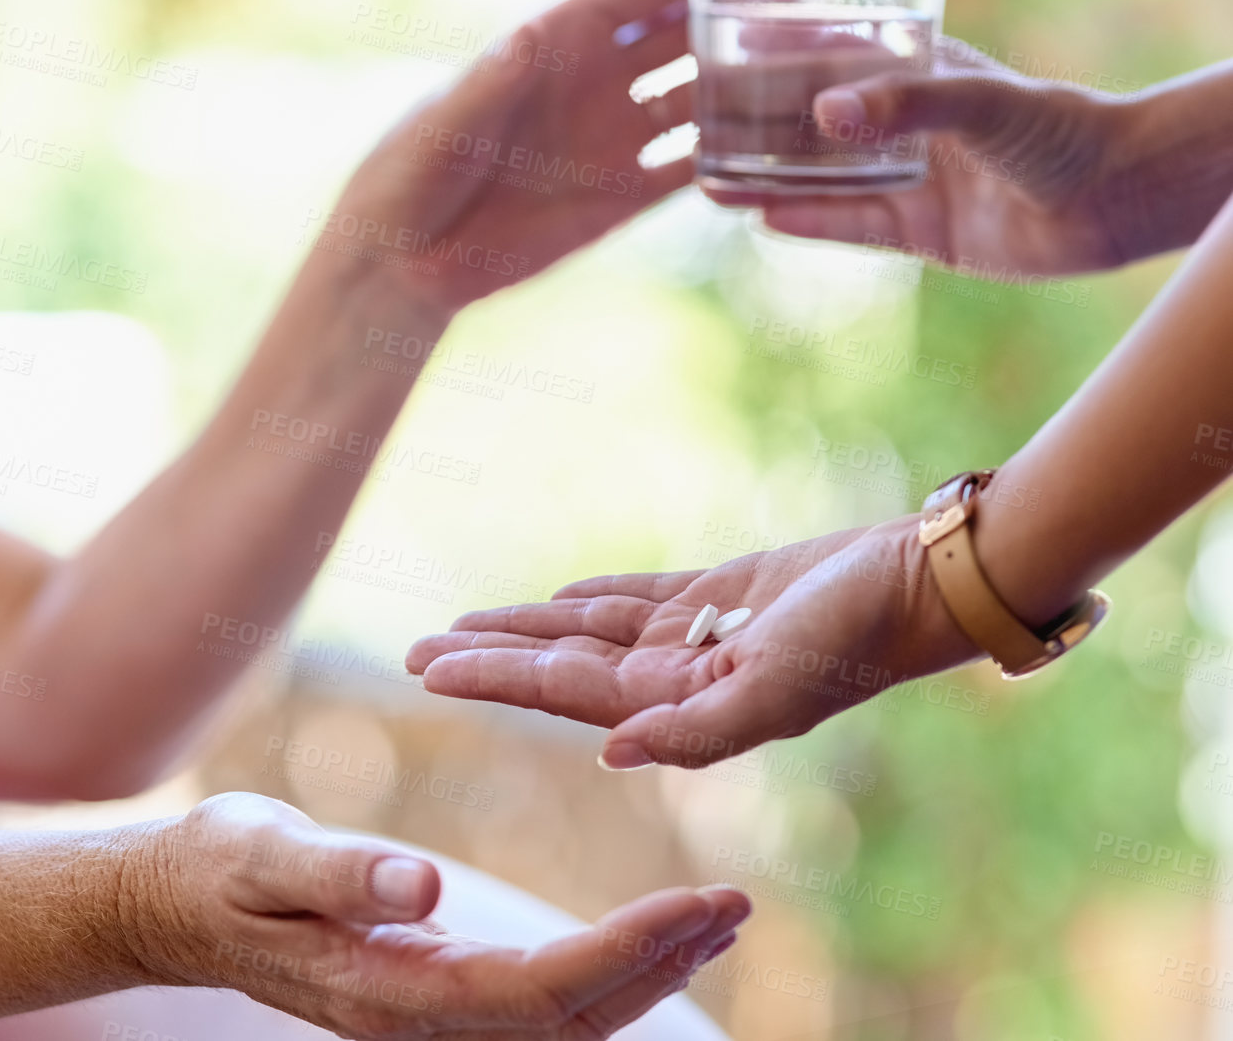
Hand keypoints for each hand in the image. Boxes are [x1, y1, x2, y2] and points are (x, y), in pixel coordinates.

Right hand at [129, 792, 749, 1037]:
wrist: (174, 906)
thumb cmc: (216, 871)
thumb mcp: (263, 854)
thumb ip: (339, 871)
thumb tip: (423, 887)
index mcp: (391, 988)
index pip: (536, 991)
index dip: (622, 955)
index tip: (692, 905)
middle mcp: (422, 1018)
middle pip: (571, 1019)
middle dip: (659, 967)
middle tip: (734, 905)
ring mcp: (429, 1015)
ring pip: (566, 1021)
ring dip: (646, 973)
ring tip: (715, 918)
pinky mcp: (434, 994)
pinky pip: (541, 1004)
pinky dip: (607, 972)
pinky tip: (645, 938)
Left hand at [327, 0, 796, 315]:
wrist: (405, 259)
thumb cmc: (409, 173)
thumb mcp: (445, 124)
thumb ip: (492, 83)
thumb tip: (531, 36)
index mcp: (558, 42)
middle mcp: (596, 80)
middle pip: (690, 30)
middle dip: (757, 5)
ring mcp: (613, 137)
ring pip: (702, 96)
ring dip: (757, 80)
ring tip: (827, 67)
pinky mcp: (621, 197)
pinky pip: (690, 169)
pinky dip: (734, 156)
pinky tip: (784, 150)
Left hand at [406, 516, 981, 769]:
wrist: (918, 583)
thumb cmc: (853, 639)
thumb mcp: (774, 693)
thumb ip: (694, 730)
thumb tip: (607, 751)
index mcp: (681, 707)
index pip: (561, 692)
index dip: (492, 678)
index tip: (426, 667)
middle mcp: (679, 680)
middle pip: (559, 665)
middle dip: (488, 659)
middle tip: (414, 652)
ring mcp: (698, 638)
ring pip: (586, 630)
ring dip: (524, 626)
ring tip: (462, 623)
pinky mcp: (721, 596)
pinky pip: (637, 598)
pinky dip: (589, 597)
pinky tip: (554, 598)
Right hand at [705, 38, 1140, 275]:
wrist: (1112, 202)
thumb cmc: (1057, 130)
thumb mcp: (981, 102)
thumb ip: (906, 105)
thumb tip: (825, 113)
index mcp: (917, 73)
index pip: (832, 57)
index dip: (777, 55)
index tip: (721, 54)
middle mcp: (904, 124)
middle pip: (813, 121)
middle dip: (758, 123)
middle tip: (697, 126)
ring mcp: (907, 178)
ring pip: (820, 176)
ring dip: (768, 177)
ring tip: (707, 178)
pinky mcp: (917, 231)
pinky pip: (847, 225)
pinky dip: (805, 220)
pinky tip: (757, 215)